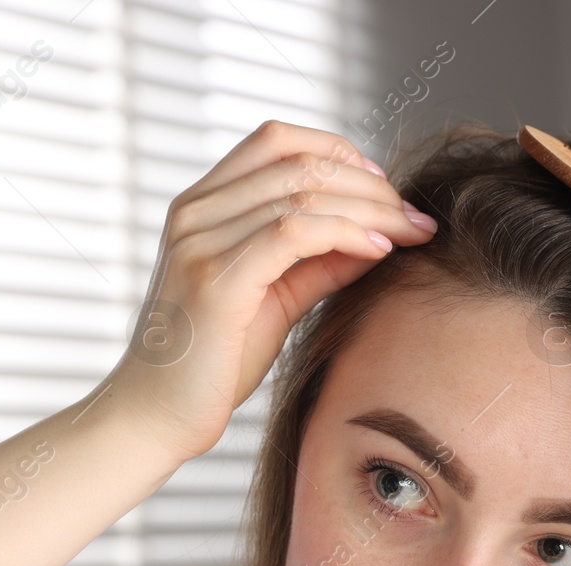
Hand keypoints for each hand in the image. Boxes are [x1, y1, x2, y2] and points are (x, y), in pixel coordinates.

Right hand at [111, 120, 437, 461]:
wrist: (156, 418)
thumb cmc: (213, 366)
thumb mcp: (275, 300)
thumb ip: (319, 263)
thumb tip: (379, 236)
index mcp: (202, 206)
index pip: (276, 141)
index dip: (338, 152)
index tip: (384, 188)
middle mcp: (195, 212)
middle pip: (299, 161)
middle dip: (370, 184)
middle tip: (414, 216)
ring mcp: (199, 242)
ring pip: (303, 192)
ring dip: (370, 208)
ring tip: (410, 232)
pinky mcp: (215, 280)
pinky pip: (293, 232)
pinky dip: (346, 233)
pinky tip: (380, 251)